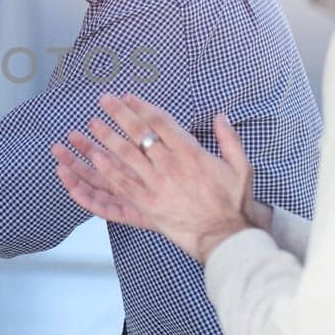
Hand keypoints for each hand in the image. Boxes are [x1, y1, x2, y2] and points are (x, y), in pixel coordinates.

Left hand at [51, 94, 264, 261]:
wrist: (225, 236)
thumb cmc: (233, 202)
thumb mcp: (242, 167)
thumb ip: (230, 139)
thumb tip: (220, 116)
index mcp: (191, 153)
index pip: (161, 122)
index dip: (142, 107)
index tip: (128, 97)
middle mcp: (170, 166)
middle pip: (139, 134)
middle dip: (119, 114)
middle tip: (104, 100)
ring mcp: (156, 186)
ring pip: (126, 156)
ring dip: (107, 138)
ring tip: (92, 124)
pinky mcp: (147, 206)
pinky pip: (122, 185)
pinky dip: (107, 170)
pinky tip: (95, 159)